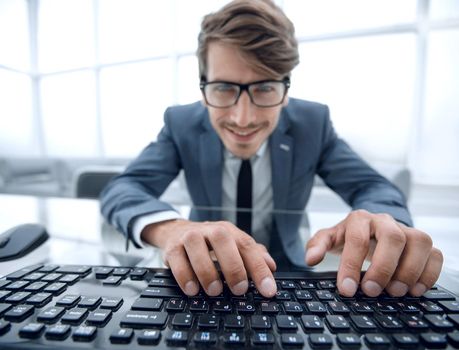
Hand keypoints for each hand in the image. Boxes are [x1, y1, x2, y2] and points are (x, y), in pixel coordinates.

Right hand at [141, 219, 276, 297]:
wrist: (176, 231)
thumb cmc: (210, 243)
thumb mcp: (232, 245)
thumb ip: (253, 255)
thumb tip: (272, 267)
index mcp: (229, 231)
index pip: (248, 246)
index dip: (260, 268)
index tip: (268, 290)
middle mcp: (210, 230)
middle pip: (223, 239)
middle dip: (233, 266)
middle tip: (239, 290)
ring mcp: (189, 237)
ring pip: (197, 247)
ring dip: (207, 271)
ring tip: (214, 291)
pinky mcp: (172, 247)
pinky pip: (176, 259)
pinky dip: (185, 276)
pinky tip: (192, 290)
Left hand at [305, 210, 442, 296]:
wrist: (371, 228)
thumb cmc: (350, 236)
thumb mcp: (330, 238)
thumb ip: (317, 245)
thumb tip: (310, 259)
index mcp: (359, 219)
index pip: (357, 239)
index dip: (351, 265)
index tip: (347, 289)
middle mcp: (385, 221)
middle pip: (393, 238)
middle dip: (383, 267)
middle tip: (373, 291)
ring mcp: (407, 230)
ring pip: (419, 242)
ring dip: (410, 271)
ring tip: (395, 292)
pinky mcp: (423, 242)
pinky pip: (435, 253)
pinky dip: (429, 273)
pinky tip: (415, 289)